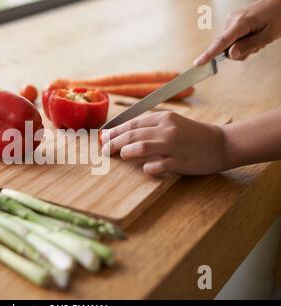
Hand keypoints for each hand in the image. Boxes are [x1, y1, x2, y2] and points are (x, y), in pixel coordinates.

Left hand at [101, 111, 225, 175]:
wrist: (221, 144)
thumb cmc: (192, 135)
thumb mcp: (172, 123)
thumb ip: (150, 127)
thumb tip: (122, 135)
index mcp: (163, 118)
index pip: (132, 124)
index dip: (115, 131)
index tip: (103, 138)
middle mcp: (167, 129)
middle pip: (132, 135)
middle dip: (114, 143)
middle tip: (104, 150)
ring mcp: (173, 146)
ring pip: (141, 147)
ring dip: (126, 152)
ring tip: (121, 155)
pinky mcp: (180, 162)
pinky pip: (158, 165)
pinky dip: (148, 167)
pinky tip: (145, 169)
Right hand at [194, 0, 280, 64]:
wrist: (280, 2)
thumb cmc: (278, 16)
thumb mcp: (268, 35)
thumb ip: (249, 46)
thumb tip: (230, 55)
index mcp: (241, 23)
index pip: (222, 42)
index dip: (209, 54)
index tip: (198, 63)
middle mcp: (232, 20)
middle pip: (226, 47)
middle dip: (240, 52)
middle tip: (258, 46)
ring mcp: (232, 20)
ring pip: (230, 45)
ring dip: (243, 47)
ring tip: (258, 39)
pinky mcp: (233, 21)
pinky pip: (232, 39)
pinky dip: (243, 42)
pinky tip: (254, 35)